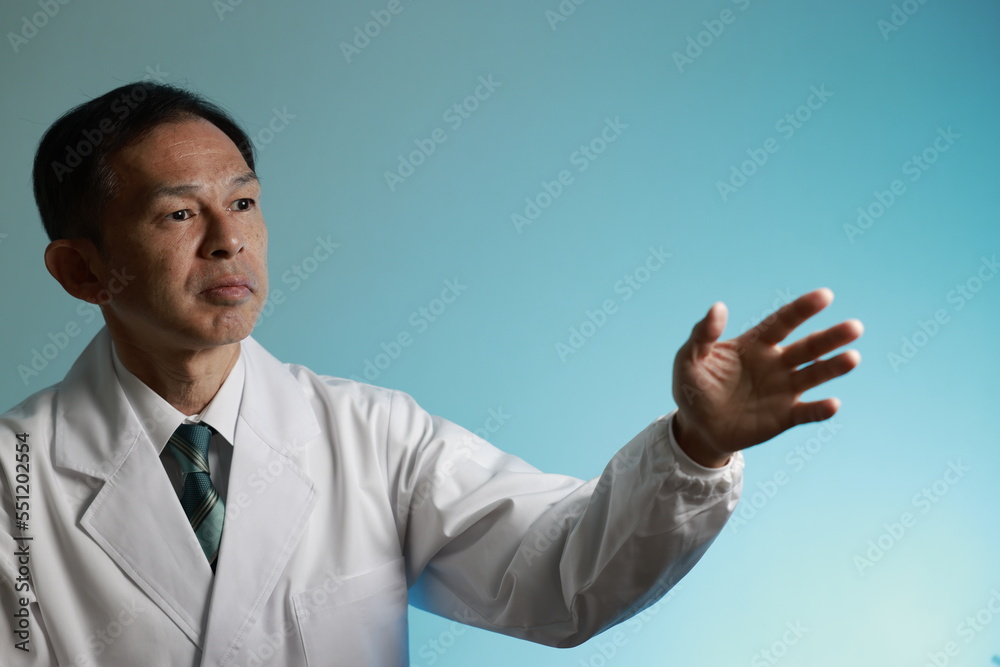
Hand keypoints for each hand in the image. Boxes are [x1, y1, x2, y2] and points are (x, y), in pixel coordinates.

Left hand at [671, 288, 862, 467]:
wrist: (697, 427)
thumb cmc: (694, 387)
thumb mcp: (689, 359)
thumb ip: (702, 334)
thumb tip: (718, 307)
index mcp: (756, 344)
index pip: (783, 322)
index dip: (803, 309)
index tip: (825, 296)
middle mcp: (776, 363)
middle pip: (808, 347)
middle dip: (831, 337)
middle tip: (854, 327)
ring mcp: (783, 390)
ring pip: (814, 375)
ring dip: (833, 367)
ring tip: (852, 358)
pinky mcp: (785, 417)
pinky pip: (806, 412)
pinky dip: (820, 409)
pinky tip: (832, 404)